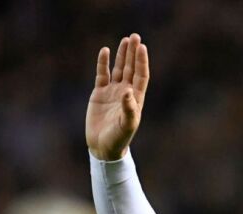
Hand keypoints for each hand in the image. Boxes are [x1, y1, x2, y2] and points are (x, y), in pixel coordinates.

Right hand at [86, 33, 149, 160]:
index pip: (141, 76)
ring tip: (126, 40)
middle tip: (135, 37)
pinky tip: (105, 51)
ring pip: (118, 69)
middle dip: (133, 53)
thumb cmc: (119, 139)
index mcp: (136, 99)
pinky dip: (103, 63)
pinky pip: (102, 74)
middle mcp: (125, 93)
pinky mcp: (99, 94)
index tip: (142, 47)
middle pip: (130, 68)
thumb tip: (127, 90)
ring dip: (121, 55)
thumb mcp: (126, 125)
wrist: (103, 147)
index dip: (141, 62)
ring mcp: (112, 92)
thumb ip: (129, 109)